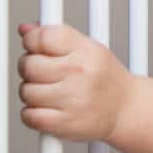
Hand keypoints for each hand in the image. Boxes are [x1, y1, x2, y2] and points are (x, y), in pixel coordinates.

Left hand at [16, 22, 133, 141]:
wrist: (126, 108)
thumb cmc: (106, 77)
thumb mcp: (89, 48)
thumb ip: (57, 36)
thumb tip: (25, 28)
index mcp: (86, 51)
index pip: (43, 37)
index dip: (31, 39)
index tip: (32, 44)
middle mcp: (80, 73)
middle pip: (30, 64)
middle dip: (29, 66)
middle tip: (41, 70)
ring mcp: (72, 99)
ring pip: (26, 90)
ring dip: (31, 91)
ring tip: (49, 90)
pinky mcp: (64, 123)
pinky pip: (28, 115)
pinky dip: (32, 113)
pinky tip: (47, 107)